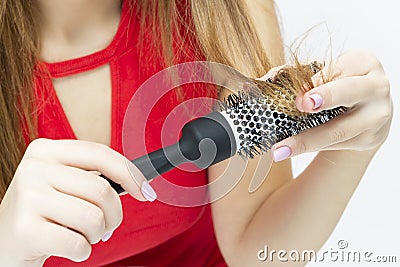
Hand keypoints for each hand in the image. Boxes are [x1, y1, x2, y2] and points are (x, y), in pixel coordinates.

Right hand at [0, 139, 155, 265]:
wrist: (4, 241)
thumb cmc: (46, 211)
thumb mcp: (64, 183)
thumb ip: (94, 177)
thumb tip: (141, 183)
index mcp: (46, 150)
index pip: (101, 154)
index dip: (130, 173)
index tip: (146, 192)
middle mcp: (34, 168)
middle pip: (102, 191)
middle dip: (114, 215)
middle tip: (106, 227)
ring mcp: (27, 197)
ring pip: (94, 218)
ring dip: (97, 234)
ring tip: (83, 235)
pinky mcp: (25, 230)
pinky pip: (79, 244)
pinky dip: (82, 251)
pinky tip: (68, 246)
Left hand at [268, 50, 392, 160]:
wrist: (367, 110)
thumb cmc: (337, 86)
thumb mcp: (324, 73)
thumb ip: (296, 74)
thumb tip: (261, 83)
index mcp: (363, 62)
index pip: (336, 69)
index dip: (316, 81)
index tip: (300, 95)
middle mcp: (376, 87)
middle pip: (349, 92)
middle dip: (326, 97)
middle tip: (303, 104)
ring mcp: (376, 116)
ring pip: (339, 129)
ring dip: (307, 140)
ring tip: (281, 149)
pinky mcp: (368, 139)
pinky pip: (336, 144)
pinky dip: (311, 147)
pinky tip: (291, 151)